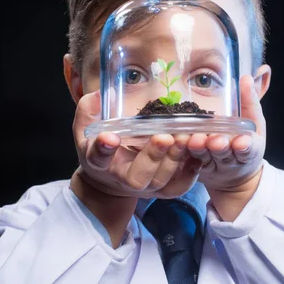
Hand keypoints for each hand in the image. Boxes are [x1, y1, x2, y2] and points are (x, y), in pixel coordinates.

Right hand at [72, 90, 202, 199]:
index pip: (98, 157)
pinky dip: (190, 173)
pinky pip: (178, 188)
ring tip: (184, 138)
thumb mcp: (86, 129)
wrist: (109, 179)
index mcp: (99, 162)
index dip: (104, 149)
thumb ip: (89, 110)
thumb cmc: (100, 146)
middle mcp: (122, 178)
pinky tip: (196, 153)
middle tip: (164, 136)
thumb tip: (102, 93)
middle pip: (137, 177)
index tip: (110, 137)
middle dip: (152, 157)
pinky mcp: (161, 191)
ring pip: (160, 181)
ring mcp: (144, 186)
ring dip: (174, 160)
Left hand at [186, 75, 266, 219]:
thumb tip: (257, 72)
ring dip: (200, 149)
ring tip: (195, 140)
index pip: (249, 150)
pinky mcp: (197, 169)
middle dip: (220, 147)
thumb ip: (252, 100)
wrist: (232, 176)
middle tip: (214, 141)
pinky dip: (185, 153)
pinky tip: (180, 143)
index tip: (241, 141)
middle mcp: (231, 160)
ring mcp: (213, 166)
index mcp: (249, 150)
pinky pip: (190, 162)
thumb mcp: (254, 123)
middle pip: (225, 155)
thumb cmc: (244, 141)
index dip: (245, 146)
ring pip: (206, 158)